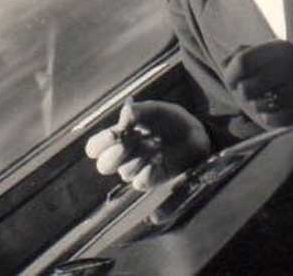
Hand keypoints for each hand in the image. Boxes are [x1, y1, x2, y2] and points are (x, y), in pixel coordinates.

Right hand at [85, 100, 209, 190]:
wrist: (196, 134)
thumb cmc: (173, 120)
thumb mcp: (155, 110)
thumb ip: (137, 111)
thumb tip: (122, 119)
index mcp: (121, 136)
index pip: (96, 147)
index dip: (99, 143)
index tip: (113, 134)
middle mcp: (126, 154)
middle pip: (103, 165)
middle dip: (113, 155)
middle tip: (128, 143)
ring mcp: (138, 168)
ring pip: (124, 172)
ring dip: (138, 159)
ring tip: (155, 146)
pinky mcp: (152, 179)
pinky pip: (140, 182)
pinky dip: (147, 172)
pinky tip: (158, 161)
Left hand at [223, 41, 292, 128]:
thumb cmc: (281, 69)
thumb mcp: (265, 54)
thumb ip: (241, 55)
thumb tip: (225, 62)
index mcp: (280, 48)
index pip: (244, 62)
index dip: (231, 75)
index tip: (231, 83)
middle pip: (252, 86)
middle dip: (245, 92)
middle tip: (246, 95)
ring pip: (270, 103)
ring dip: (258, 106)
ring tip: (258, 105)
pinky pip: (285, 117)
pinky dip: (272, 119)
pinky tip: (267, 116)